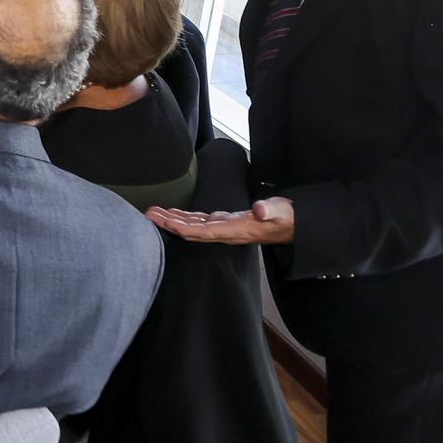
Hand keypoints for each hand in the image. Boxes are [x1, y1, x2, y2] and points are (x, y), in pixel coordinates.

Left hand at [146, 197, 295, 245]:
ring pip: (193, 226)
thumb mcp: (279, 211)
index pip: (202, 232)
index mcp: (235, 230)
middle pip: (191, 230)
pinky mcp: (226, 222)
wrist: (294, 224)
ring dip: (173, 220)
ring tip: (153, 212)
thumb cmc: (286, 217)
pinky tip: (174, 214)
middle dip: (169, 224)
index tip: (163, 222)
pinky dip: (186, 217)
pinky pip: (201, 222)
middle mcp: (226, 232)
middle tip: (148, 214)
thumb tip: (257, 210)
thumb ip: (267, 210)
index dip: (181, 228)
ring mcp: (225, 228)